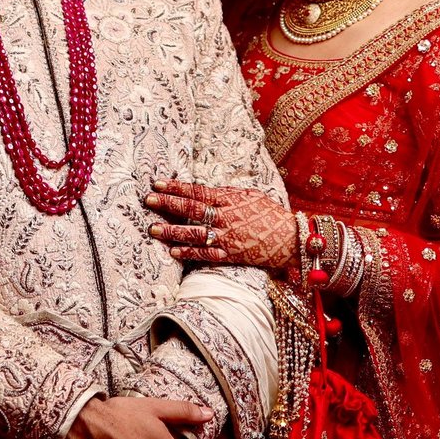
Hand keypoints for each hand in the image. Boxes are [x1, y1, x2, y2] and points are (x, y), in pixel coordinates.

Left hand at [144, 180, 295, 276]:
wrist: (291, 238)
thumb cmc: (269, 214)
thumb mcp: (248, 196)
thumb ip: (225, 194)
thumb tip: (203, 191)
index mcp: (229, 200)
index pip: (197, 191)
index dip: (176, 187)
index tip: (158, 184)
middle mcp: (225, 217)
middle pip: (192, 210)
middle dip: (168, 204)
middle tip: (148, 200)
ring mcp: (226, 237)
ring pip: (194, 233)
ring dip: (172, 231)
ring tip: (153, 228)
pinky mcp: (230, 254)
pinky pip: (206, 253)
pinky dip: (189, 253)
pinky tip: (173, 251)